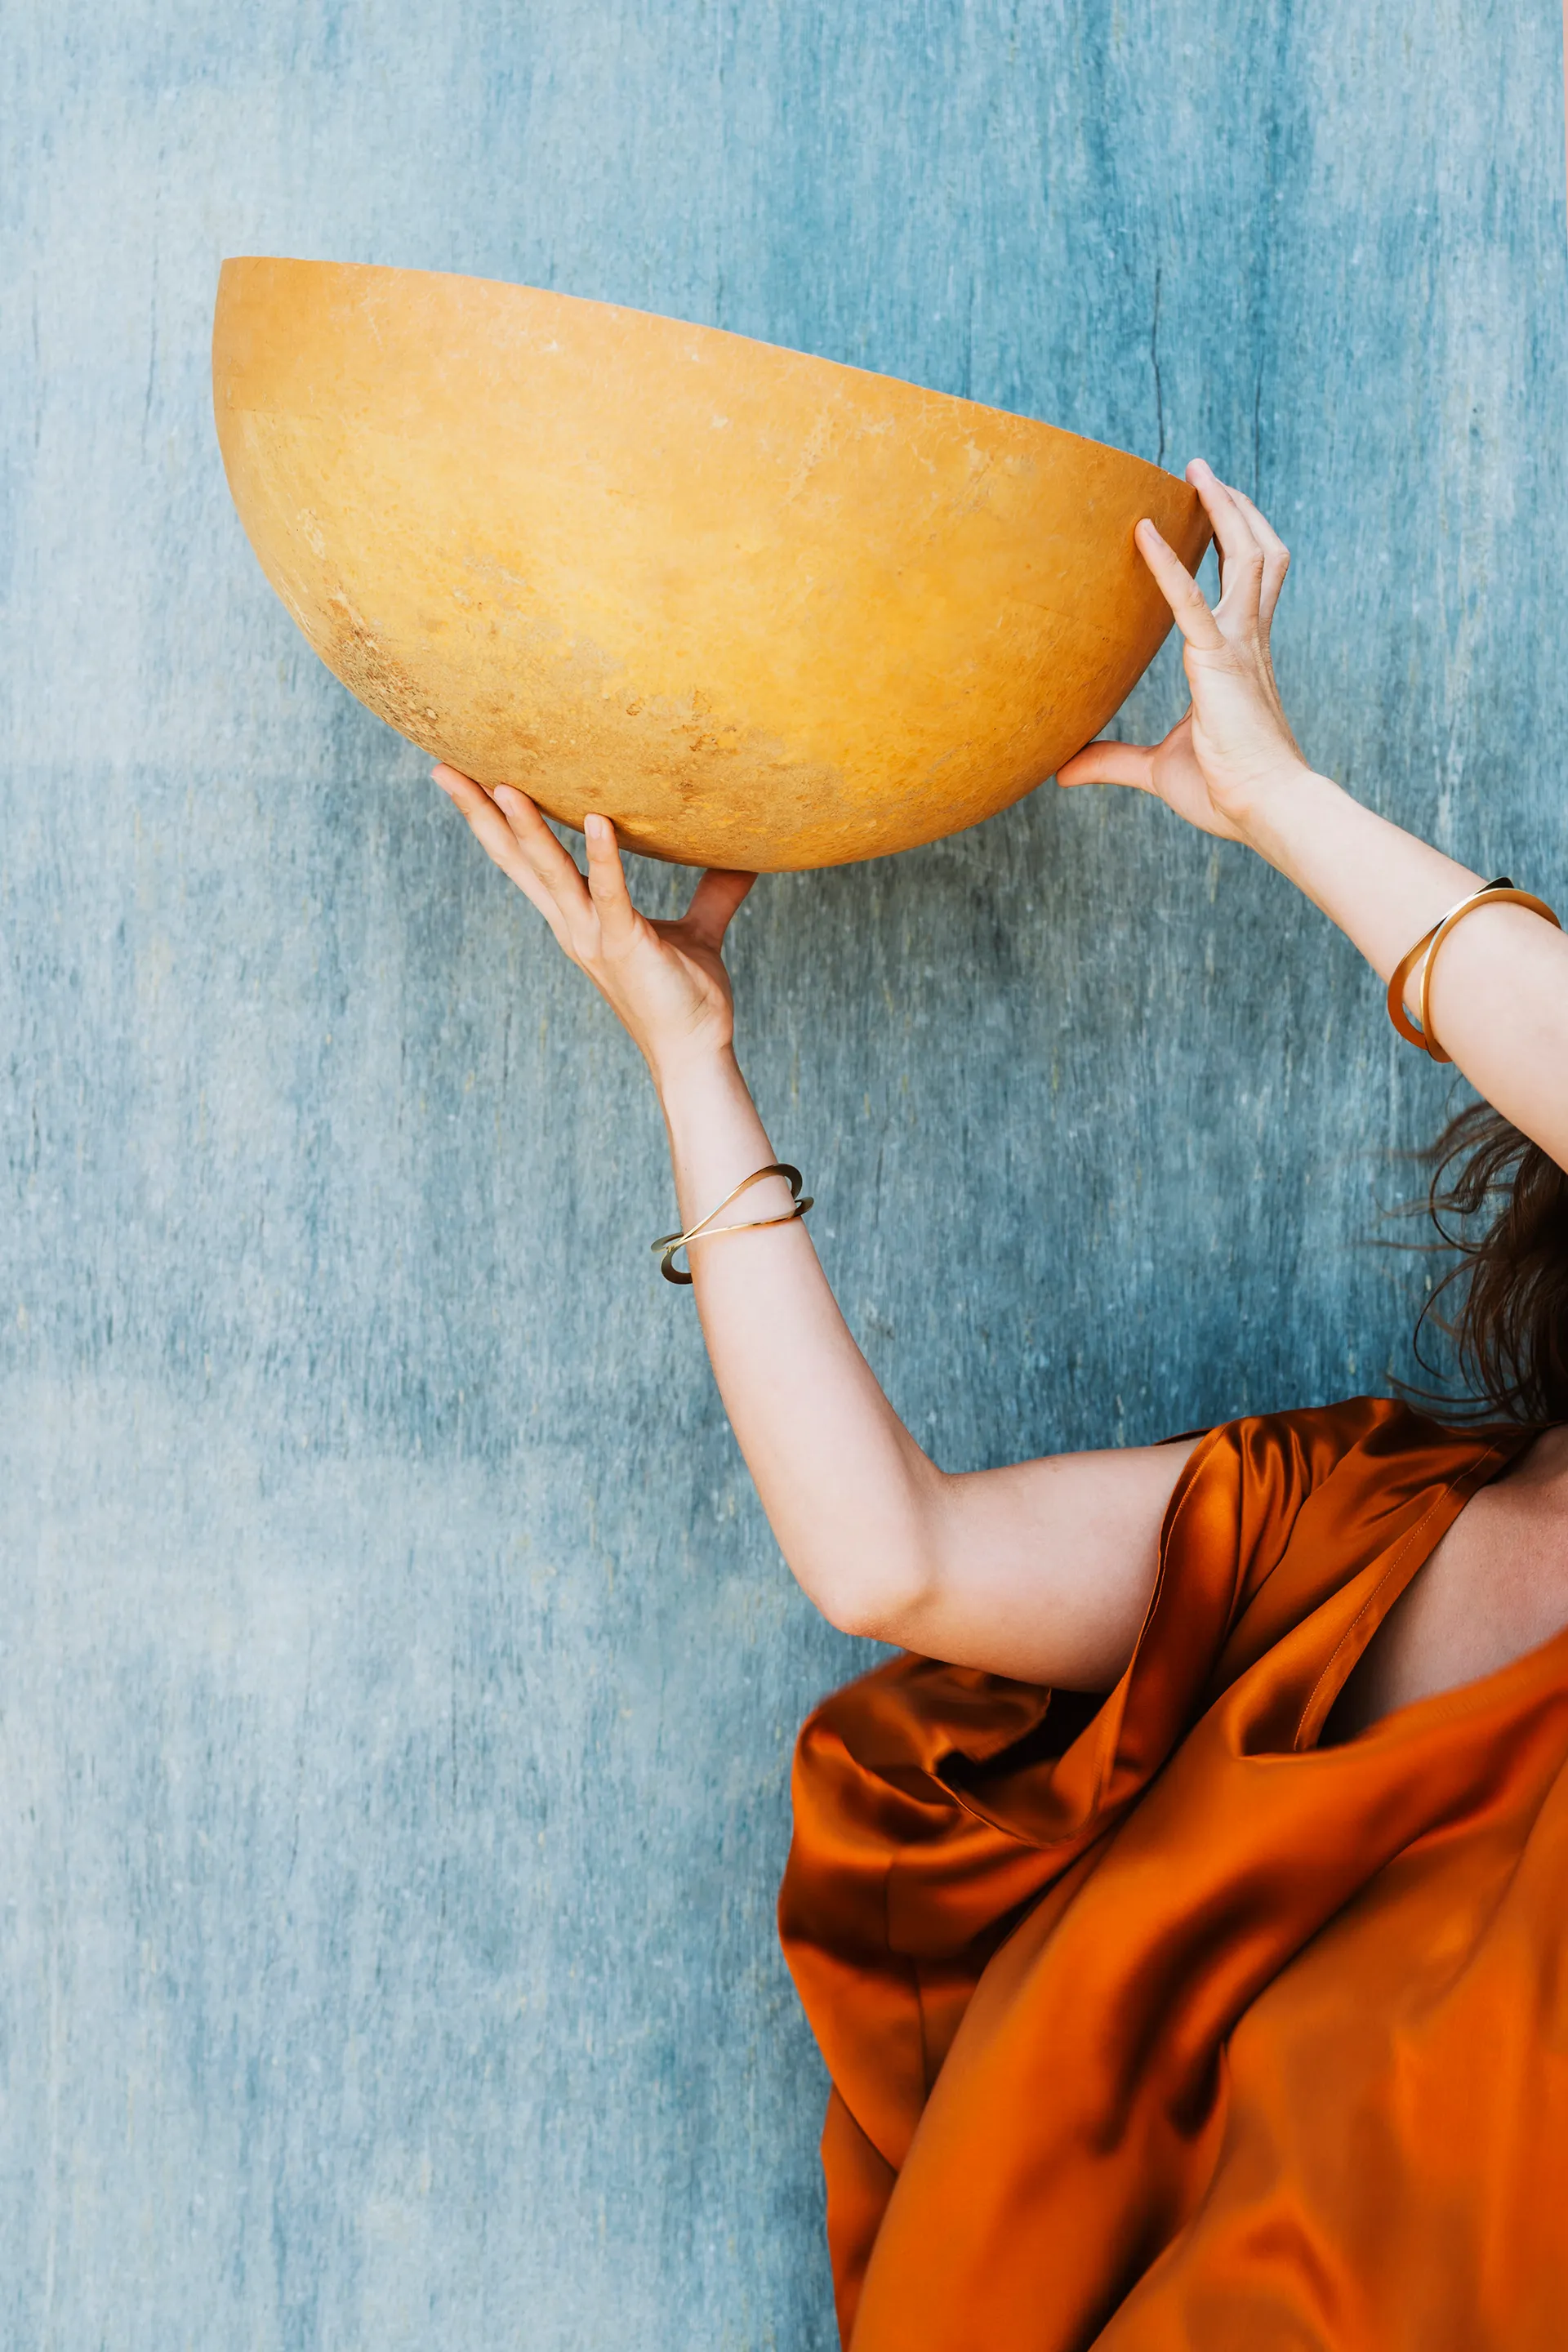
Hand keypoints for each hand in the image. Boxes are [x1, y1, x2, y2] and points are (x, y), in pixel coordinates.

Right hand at [432, 767, 754, 1083]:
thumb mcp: (697, 931)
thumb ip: (712, 893)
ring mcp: (595, 937)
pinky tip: (599, 820)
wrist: (695, 1053)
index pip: (525, 860)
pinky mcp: (625, 947)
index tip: (466, 776)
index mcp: (579, 917)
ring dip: (525, 827)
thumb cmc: (688, 997)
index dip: (493, 820)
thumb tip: (746, 857)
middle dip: (478, 814)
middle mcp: (574, 925)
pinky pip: (612, 895)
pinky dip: (604, 857)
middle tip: (444, 769)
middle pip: (515, 860)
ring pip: (549, 872)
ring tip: (501, 782)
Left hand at [1058, 460, 1306, 841]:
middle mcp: (1247, 641)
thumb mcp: (1158, 770)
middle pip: (1254, 553)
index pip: (1243, 586)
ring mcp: (1239, 646)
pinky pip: (1190, 601)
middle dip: (1233, 508)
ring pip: (1245, 556)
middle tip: (1202, 472)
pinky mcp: (1220, 662)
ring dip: (1222, 508)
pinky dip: (1166, 564)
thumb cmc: (1226, 793)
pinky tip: (1143, 532)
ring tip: (1196, 470)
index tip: (1214, 514)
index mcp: (1240, 658)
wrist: (1267, 811)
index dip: (1231, 545)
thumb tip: (1063, 771)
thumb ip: (1112, 761)